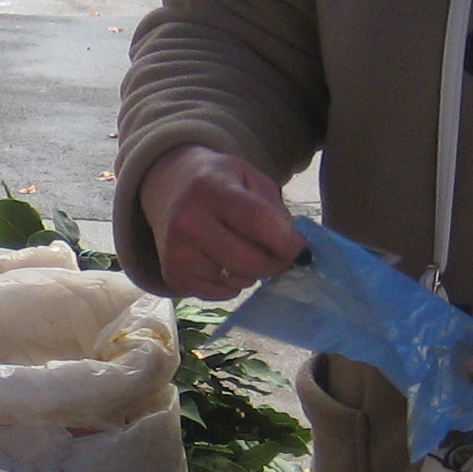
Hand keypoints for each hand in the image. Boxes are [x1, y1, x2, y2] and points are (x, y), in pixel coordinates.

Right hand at [139, 145, 305, 300]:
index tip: (304, 252)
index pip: (258, 221)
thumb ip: (274, 209)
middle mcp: (188, 221)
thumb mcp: (249, 178)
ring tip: (245, 252)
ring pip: (238, 280)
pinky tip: (223, 263)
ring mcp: (177, 252)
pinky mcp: (173, 275)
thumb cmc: (219, 182)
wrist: (168, 187)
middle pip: (249, 260)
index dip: (287, 242)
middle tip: (284, 258)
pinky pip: (221, 294)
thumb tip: (295, 250)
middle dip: (276, 264)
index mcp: (211, 189)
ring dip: (254, 273)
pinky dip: (233, 284)